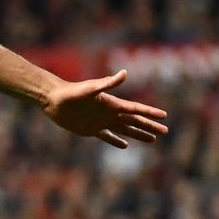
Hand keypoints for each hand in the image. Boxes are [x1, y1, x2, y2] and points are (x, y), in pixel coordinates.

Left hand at [40, 70, 167, 148]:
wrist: (53, 99)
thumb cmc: (71, 92)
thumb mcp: (90, 88)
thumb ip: (108, 83)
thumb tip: (125, 73)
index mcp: (112, 104)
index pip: (136, 109)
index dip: (150, 113)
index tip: (164, 116)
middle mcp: (109, 113)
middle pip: (134, 121)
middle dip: (150, 126)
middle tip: (165, 132)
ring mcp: (101, 121)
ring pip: (125, 129)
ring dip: (138, 134)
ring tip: (152, 140)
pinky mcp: (91, 129)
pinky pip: (107, 137)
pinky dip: (116, 141)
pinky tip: (125, 145)